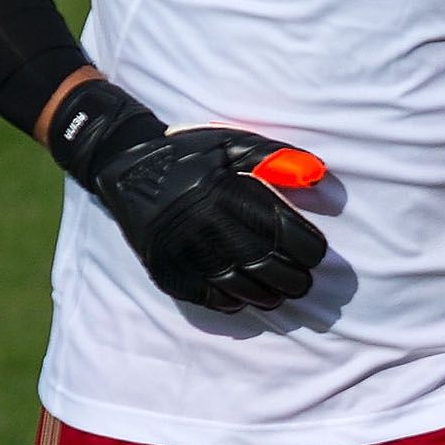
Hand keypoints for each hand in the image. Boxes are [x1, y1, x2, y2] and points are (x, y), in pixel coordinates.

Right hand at [52, 83, 330, 310]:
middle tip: (304, 281)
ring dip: (268, 296)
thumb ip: (276, 158)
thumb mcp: (232, 144)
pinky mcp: (168, 270)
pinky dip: (232, 301)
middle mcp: (207, 226)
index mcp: (227, 194)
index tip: (317, 253)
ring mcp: (185, 252)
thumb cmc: (189, 155)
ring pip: (240, 288)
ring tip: (279, 294)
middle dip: (294, 279)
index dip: (308, 249)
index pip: (283, 233)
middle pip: (266, 267)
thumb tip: (319, 176)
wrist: (126, 168)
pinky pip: (208, 297)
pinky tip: (244, 297)